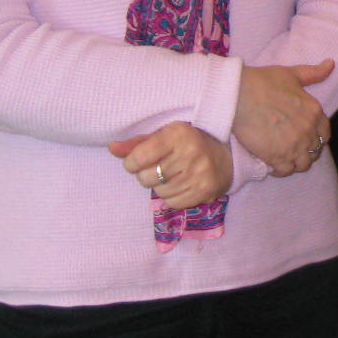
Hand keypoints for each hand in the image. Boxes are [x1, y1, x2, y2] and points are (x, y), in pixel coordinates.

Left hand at [111, 122, 233, 210]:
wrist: (225, 157)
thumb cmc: (187, 144)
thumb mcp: (164, 136)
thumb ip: (136, 144)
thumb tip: (112, 148)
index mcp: (177, 134)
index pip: (138, 158)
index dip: (131, 163)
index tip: (138, 161)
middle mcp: (190, 153)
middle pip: (146, 178)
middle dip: (146, 175)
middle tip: (159, 167)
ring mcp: (198, 174)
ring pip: (158, 192)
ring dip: (160, 186)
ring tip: (172, 175)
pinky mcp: (204, 191)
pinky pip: (172, 203)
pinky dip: (172, 197)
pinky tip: (181, 185)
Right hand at [232, 61, 333, 175]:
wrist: (240, 95)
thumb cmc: (264, 82)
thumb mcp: (292, 74)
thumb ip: (313, 73)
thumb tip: (331, 63)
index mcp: (314, 111)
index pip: (325, 133)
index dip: (316, 137)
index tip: (305, 136)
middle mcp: (308, 131)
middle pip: (314, 150)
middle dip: (306, 150)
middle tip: (293, 147)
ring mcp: (294, 146)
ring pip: (303, 164)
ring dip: (296, 162)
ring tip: (285, 157)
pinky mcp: (277, 157)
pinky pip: (286, 171)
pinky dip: (282, 170)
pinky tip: (274, 164)